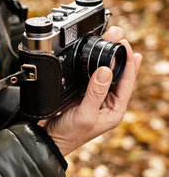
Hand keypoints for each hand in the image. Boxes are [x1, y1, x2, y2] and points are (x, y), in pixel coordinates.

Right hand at [43, 26, 142, 155]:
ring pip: (105, 75)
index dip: (129, 64)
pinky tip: (94, 56)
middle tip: (119, 38)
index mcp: (114, 111)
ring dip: (108, 59)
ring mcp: (94, 98)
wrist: (47, 139)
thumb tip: (106, 70)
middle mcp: (107, 103)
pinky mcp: (81, 95)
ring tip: (112, 42)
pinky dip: (93, 65)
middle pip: (118, 76)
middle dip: (120, 57)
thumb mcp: (85, 114)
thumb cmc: (68, 134)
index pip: (127, 83)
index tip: (126, 46)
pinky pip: (90, 77)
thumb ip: (95, 93)